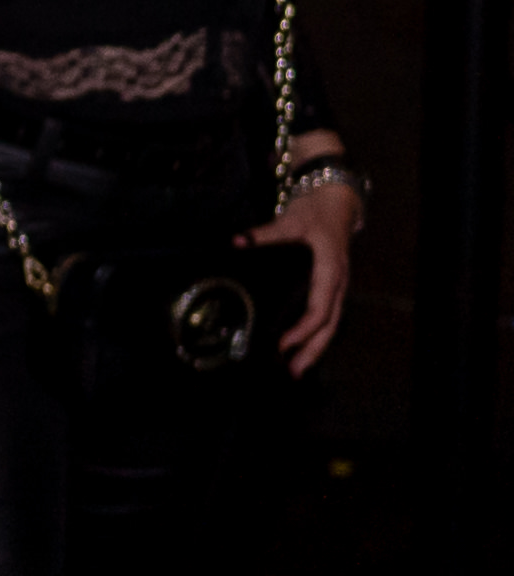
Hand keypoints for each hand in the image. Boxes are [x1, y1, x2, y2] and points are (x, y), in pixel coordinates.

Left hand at [242, 175, 359, 374]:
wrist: (335, 205)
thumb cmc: (315, 214)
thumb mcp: (291, 220)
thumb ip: (265, 234)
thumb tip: (239, 242)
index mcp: (329, 270)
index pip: (320, 308)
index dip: (303, 329)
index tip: (284, 342)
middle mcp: (336, 283)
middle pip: (328, 325)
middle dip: (311, 350)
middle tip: (292, 371)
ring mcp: (335, 287)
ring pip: (330, 325)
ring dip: (314, 348)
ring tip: (295, 369)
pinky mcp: (328, 288)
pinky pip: (324, 317)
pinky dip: (313, 335)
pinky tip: (298, 348)